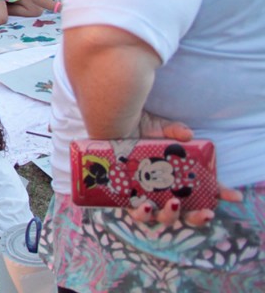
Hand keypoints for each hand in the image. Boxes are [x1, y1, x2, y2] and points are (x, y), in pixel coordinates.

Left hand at [125, 112, 241, 226]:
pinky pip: (135, 212)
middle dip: (198, 217)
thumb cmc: (136, 128)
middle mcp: (161, 191)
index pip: (203, 192)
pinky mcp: (125, 196)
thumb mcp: (158, 128)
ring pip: (161, 217)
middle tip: (207, 212)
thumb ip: (174, 130)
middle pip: (184, 214)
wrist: (107, 125)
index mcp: (176, 179)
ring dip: (171, 215)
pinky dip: (142, 213)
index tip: (234, 196)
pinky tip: (147, 205)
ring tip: (174, 203)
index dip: (220, 195)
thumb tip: (188, 134)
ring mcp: (145, 195)